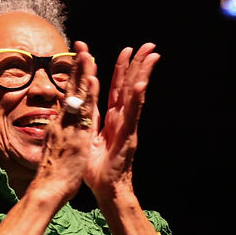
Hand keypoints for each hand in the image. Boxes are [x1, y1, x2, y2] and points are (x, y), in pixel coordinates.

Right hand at [27, 41, 100, 203]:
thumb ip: (56, 140)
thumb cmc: (51, 177)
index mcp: (59, 128)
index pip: (68, 99)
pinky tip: (93, 79)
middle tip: (81, 48)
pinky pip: (85, 112)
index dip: (73, 81)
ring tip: (87, 54)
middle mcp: (62, 123)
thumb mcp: (53, 153)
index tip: (78, 64)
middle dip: (77, 69)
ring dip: (83, 74)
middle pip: (71, 91)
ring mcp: (69, 128)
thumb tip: (55, 134)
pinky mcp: (77, 135)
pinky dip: (88, 94)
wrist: (46, 190)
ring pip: (78, 97)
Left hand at [84, 43, 159, 203]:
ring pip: (134, 96)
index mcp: (111, 118)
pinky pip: (131, 115)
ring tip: (150, 57)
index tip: (126, 50)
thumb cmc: (96, 167)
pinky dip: (136, 100)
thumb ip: (90, 119)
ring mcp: (126, 126)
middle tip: (148, 45)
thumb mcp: (89, 137)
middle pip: (128, 86)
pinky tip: (140, 86)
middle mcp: (121, 119)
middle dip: (137, 65)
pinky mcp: (127, 136)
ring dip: (142, 75)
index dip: (119, 69)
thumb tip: (85, 104)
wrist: (104, 188)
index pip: (114, 88)